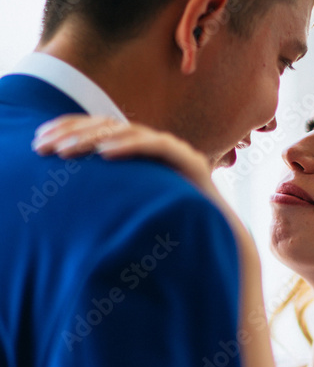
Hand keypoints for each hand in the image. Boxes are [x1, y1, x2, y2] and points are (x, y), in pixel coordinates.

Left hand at [31, 115, 257, 265]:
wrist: (220, 241)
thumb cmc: (173, 229)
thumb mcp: (131, 209)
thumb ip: (111, 197)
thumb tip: (73, 202)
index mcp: (139, 154)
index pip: (98, 131)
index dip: (68, 129)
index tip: (39, 142)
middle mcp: (154, 145)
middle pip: (107, 126)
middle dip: (71, 133)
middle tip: (43, 147)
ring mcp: (172, 150)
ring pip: (127, 132)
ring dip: (93, 138)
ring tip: (67, 151)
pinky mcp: (188, 161)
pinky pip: (155, 145)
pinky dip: (129, 146)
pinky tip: (106, 154)